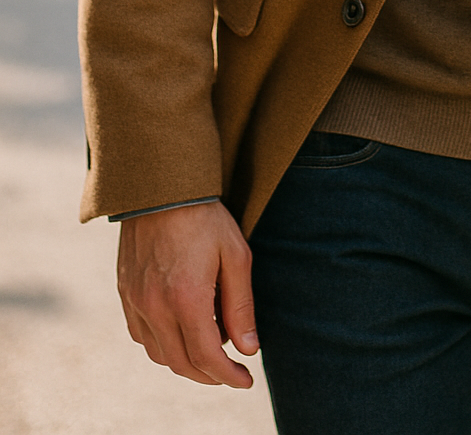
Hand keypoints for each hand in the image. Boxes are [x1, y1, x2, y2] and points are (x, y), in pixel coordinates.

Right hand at [117, 200, 257, 387]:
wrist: (160, 187)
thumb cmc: (205, 218)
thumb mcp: (235, 256)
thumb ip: (241, 306)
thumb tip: (249, 348)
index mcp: (186, 298)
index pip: (207, 357)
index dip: (228, 376)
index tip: (245, 380)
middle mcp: (155, 306)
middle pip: (181, 363)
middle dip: (209, 374)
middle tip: (231, 370)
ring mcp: (135, 301)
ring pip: (159, 354)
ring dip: (185, 360)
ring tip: (210, 345)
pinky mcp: (124, 293)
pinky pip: (141, 335)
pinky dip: (163, 344)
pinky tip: (181, 329)